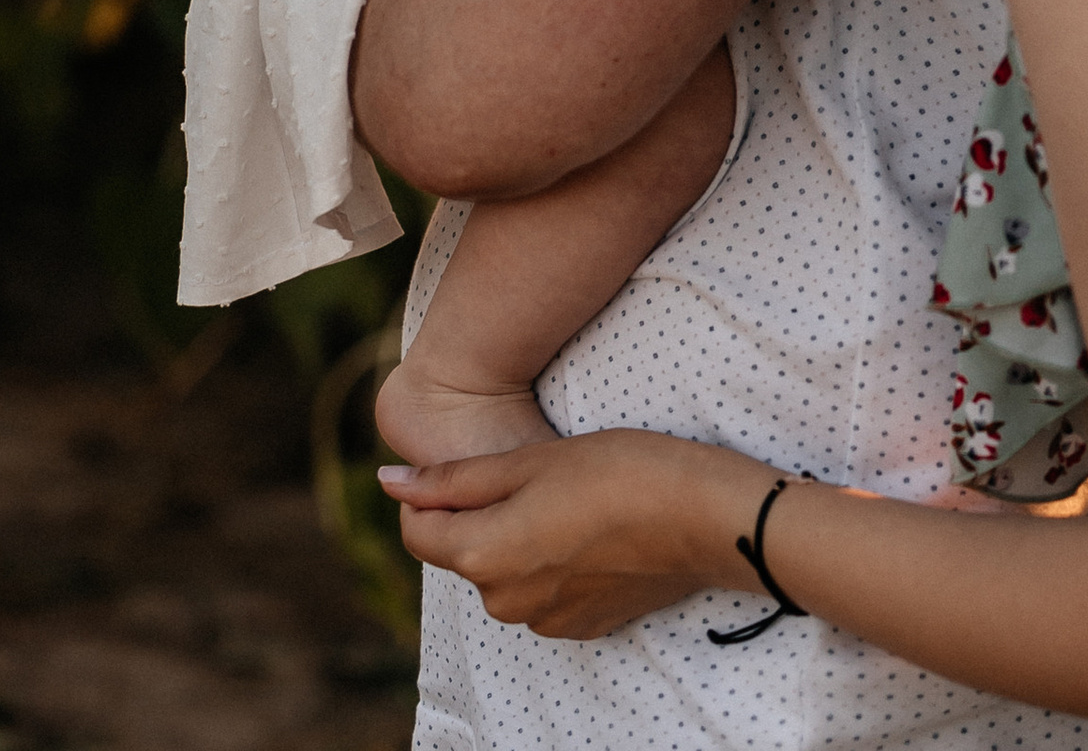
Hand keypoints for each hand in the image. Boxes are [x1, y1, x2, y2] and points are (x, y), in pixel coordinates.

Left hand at [382, 432, 774, 640]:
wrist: (701, 518)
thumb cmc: (614, 473)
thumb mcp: (528, 461)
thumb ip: (453, 480)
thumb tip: (387, 482)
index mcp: (482, 556)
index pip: (420, 532)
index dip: (432, 494)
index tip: (470, 466)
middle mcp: (504, 602)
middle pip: (466, 551)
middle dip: (484, 513)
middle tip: (536, 471)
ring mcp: (544, 620)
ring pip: (507, 570)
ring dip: (521, 536)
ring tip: (571, 496)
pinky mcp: (581, 626)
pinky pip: (543, 590)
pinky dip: (554, 560)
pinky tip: (592, 529)